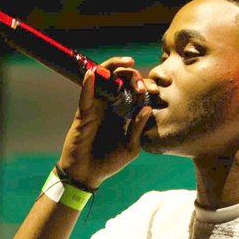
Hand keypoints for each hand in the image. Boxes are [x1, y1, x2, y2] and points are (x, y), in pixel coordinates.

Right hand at [57, 57, 152, 190]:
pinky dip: (88, 84)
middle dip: (133, 75)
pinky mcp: (84, 113)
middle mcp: (111, 105)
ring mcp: (97, 107)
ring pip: (103, 79)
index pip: (135, 91)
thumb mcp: (131, 147)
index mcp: (125, 112)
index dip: (145, 86)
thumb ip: (138, 128)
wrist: (87, 174)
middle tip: (141, 84)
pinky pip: (86, 95)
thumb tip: (146, 109)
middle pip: (120, 79)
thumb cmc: (110, 161)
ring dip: (114, 68)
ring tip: (126, 64)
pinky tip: (92, 74)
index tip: (155, 91)